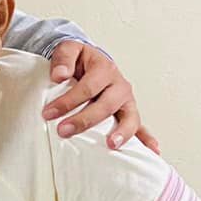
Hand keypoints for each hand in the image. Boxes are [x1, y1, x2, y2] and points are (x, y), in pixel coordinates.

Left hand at [42, 38, 158, 152]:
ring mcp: (126, 101)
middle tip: (64, 131)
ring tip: (111, 144)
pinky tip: (152, 151)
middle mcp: (119, 86)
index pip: (87, 87)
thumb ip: (63, 58)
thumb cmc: (79, 60)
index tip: (48, 113)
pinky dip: (146, 139)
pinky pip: (140, 127)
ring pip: (129, 117)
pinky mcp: (128, 113)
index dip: (68, 101)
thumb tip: (59, 75)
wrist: (89, 62)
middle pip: (106, 105)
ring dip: (122, 132)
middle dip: (85, 120)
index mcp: (104, 69)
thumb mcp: (69, 50)